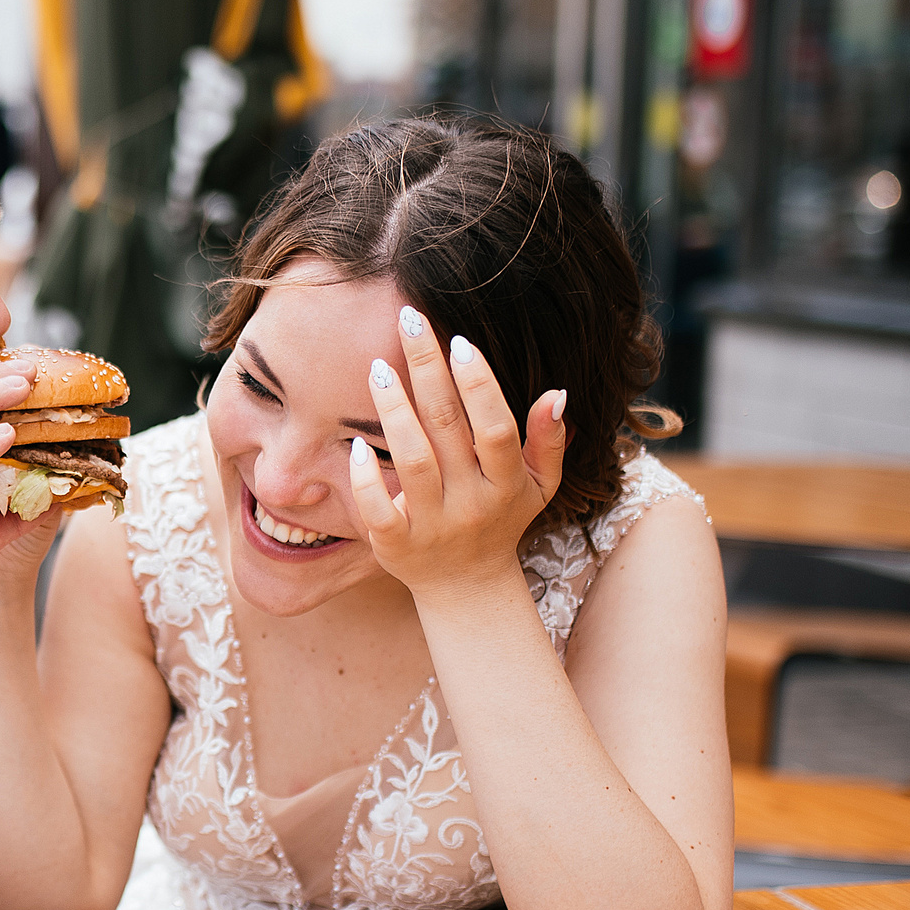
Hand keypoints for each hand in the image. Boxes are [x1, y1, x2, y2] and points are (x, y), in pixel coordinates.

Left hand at [349, 308, 567, 598]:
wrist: (467, 588)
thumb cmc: (501, 520)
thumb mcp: (539, 486)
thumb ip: (549, 441)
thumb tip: (556, 392)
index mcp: (507, 484)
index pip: (496, 427)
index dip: (479, 385)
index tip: (459, 343)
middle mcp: (472, 502)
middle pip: (447, 428)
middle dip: (427, 370)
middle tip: (409, 320)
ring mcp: (433, 525)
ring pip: (413, 460)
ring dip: (394, 411)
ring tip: (378, 367)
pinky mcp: (396, 546)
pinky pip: (379, 510)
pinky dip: (366, 479)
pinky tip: (353, 445)